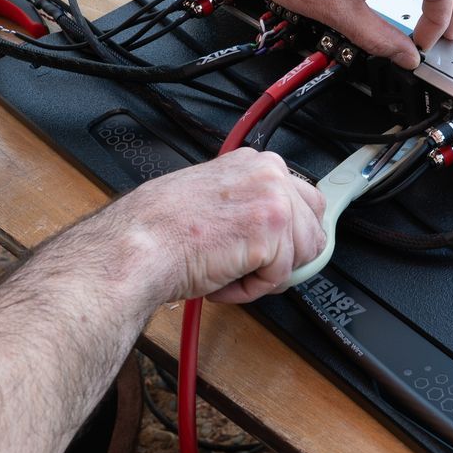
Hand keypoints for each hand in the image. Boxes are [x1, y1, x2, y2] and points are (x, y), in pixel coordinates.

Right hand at [93, 149, 326, 304]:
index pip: (305, 202)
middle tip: (247, 266)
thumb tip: (274, 229)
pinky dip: (250, 290)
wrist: (140, 246)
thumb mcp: (216, 197)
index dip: (289, 237)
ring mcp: (274, 201)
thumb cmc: (161, 228)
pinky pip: (279, 278)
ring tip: (226, 269)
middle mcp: (270, 175)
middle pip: (312, 231)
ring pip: (300, 257)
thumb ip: (249, 203)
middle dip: (284, 258)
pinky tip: (222, 278)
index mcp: (257, 163)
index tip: (274, 249)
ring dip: (264, 275)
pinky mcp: (272, 233)